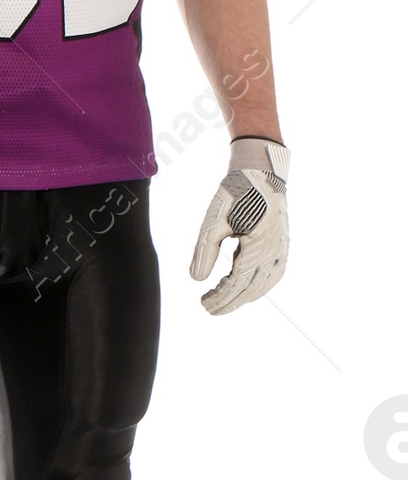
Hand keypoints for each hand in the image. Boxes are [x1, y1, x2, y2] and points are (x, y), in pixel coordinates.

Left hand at [190, 137, 288, 314]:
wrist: (262, 171)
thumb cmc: (236, 192)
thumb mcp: (214, 220)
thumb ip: (204, 251)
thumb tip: (196, 280)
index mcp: (260, 246)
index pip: (238, 283)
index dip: (221, 297)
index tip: (203, 304)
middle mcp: (276, 252)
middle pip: (253, 289)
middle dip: (230, 301)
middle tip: (208, 308)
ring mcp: (283, 249)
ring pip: (265, 284)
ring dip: (243, 295)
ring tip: (221, 299)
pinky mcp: (282, 245)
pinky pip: (272, 274)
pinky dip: (257, 285)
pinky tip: (241, 286)